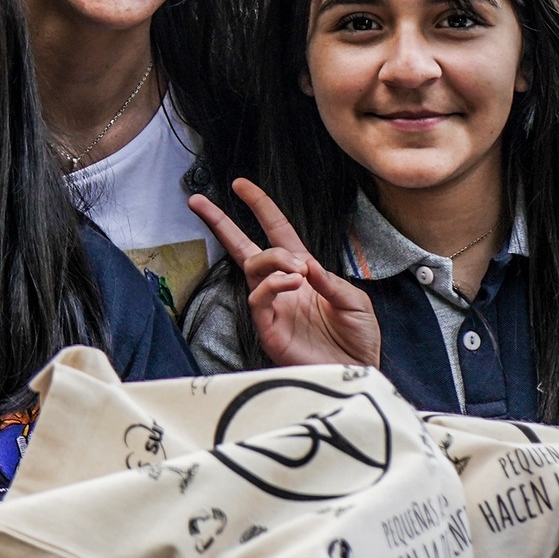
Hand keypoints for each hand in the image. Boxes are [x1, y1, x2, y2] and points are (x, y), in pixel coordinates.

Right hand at [188, 180, 380, 367]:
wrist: (356, 372)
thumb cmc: (358, 338)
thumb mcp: (355, 302)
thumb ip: (331, 282)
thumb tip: (304, 264)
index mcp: (304, 272)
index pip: (276, 231)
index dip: (260, 206)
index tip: (241, 185)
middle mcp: (282, 285)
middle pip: (244, 247)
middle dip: (221, 223)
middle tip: (200, 202)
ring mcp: (273, 306)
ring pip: (252, 268)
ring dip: (272, 259)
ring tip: (297, 269)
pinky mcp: (268, 328)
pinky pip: (258, 298)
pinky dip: (273, 284)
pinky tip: (293, 283)